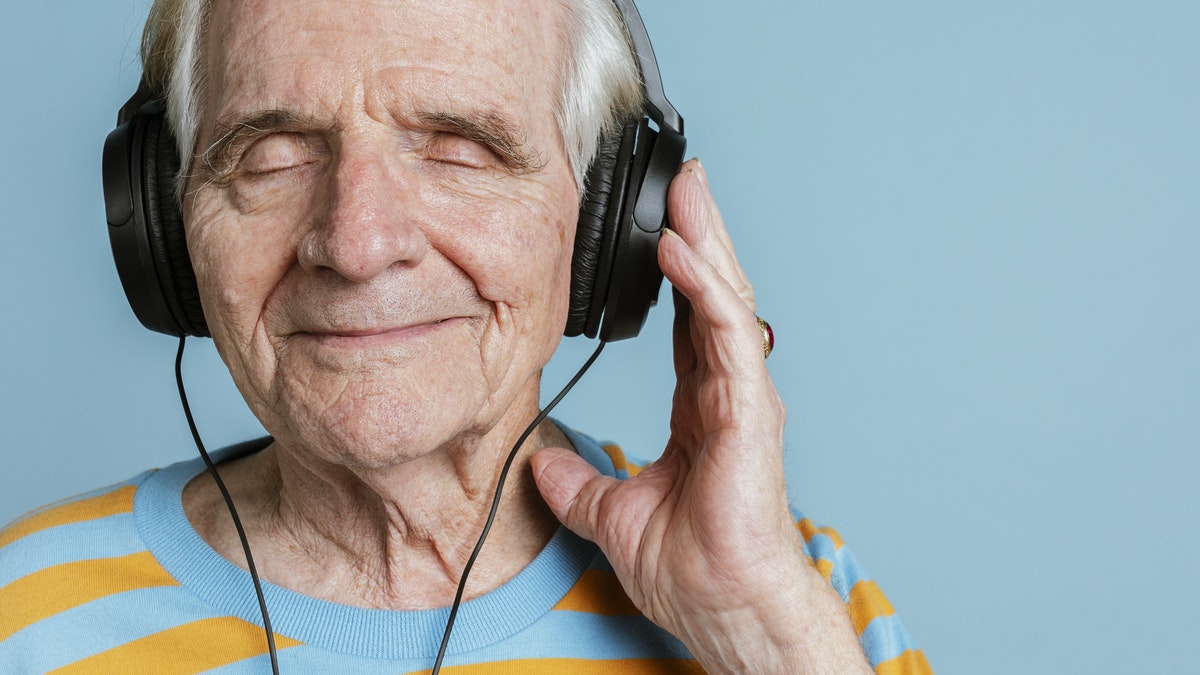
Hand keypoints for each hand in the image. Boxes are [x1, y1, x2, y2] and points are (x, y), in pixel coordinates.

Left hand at [532, 159, 870, 672]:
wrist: (723, 608)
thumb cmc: (691, 568)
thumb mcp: (611, 514)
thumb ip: (577, 482)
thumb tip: (536, 463)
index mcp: (703, 409)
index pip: (689, 323)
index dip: (678, 275)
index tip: (659, 231)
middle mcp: (729, 393)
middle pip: (714, 295)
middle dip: (699, 233)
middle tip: (683, 181)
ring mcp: (744, 398)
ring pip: (725, 299)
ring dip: (705, 241)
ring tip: (685, 190)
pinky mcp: (748, 410)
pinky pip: (725, 334)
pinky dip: (702, 289)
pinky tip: (680, 251)